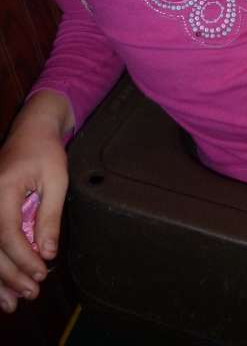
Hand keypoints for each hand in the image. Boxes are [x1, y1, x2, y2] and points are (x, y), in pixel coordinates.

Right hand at [0, 92, 70, 312]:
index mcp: (2, 187)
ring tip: (14, 302)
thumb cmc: (46, 151)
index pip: (6, 232)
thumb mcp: (56, 179)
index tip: (41, 272)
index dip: (23, 257)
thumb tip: (47, 253)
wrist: (31, 129)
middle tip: (32, 292)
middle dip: (10, 274)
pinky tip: (2, 287)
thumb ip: (50, 216)